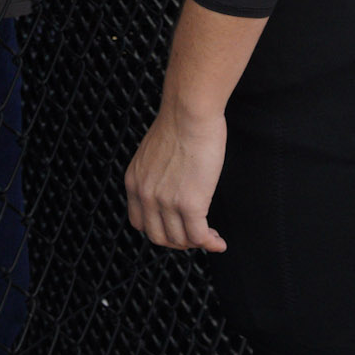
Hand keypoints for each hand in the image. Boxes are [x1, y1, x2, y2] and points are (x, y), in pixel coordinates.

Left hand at [126, 104, 226, 249]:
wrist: (190, 110)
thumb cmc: (180, 121)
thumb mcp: (154, 152)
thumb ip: (155, 172)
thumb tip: (171, 182)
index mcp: (134, 182)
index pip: (139, 223)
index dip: (159, 230)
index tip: (174, 227)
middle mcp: (145, 196)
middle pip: (158, 237)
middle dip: (177, 241)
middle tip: (194, 235)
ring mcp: (166, 202)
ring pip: (180, 240)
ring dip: (196, 243)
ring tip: (209, 236)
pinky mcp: (189, 204)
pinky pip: (199, 237)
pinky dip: (210, 244)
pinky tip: (219, 242)